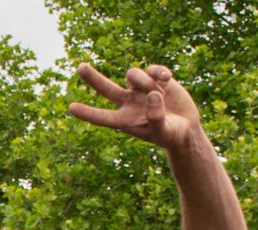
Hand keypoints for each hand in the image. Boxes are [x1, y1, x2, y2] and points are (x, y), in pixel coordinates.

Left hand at [69, 63, 200, 151]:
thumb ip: (156, 117)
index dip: (87, 112)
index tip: (71, 108)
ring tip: (159, 91)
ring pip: (132, 75)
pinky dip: (158, 72)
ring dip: (144, 80)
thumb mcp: (164, 132)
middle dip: (93, 78)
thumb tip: (151, 94)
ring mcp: (139, 90)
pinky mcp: (154, 79)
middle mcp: (128, 103)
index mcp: (124, 120)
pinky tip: (167, 78)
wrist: (185, 126)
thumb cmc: (171, 135)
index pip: (102, 117)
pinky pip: (151, 68)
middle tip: (81, 67)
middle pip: (105, 88)